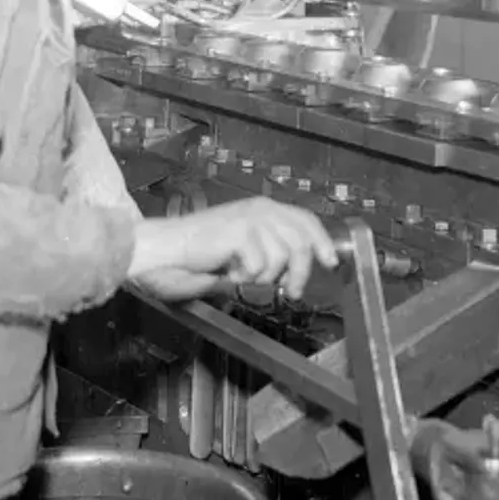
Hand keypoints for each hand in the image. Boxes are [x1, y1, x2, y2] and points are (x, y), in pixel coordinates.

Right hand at [128, 198, 339, 301]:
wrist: (168, 249)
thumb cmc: (201, 252)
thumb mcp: (244, 248)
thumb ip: (270, 251)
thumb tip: (298, 269)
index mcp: (264, 208)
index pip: (305, 219)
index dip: (321, 241)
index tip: (330, 262)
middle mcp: (260, 209)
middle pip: (301, 241)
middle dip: (299, 272)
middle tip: (290, 291)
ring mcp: (250, 218)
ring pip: (281, 257)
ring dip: (264, 276)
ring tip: (242, 274)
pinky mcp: (239, 232)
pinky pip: (259, 266)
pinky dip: (245, 277)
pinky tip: (229, 270)